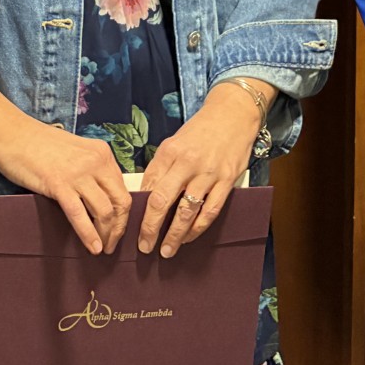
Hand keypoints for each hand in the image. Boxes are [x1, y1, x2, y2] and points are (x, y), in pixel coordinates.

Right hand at [0, 118, 129, 254]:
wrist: (12, 135)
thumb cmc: (39, 144)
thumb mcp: (76, 152)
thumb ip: (91, 170)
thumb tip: (101, 198)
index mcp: (102, 153)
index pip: (123, 189)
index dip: (123, 214)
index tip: (117, 229)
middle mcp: (96, 162)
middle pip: (120, 202)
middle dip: (119, 228)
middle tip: (112, 245)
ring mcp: (78, 173)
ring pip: (104, 211)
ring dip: (106, 234)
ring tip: (101, 248)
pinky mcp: (59, 185)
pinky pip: (79, 215)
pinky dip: (88, 234)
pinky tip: (92, 247)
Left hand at [137, 82, 261, 256]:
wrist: (233, 114)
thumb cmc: (200, 131)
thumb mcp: (173, 143)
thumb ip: (161, 168)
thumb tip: (145, 196)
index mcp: (169, 152)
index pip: (148, 187)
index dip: (138, 211)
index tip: (131, 227)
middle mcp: (187, 163)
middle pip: (162, 202)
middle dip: (150, 229)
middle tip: (144, 247)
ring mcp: (209, 173)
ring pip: (187, 212)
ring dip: (175, 235)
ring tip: (167, 250)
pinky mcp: (227, 180)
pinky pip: (211, 211)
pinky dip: (198, 228)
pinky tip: (189, 237)